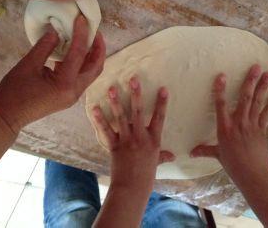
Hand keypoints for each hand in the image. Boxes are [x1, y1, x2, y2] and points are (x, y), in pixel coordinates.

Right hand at [0, 16, 105, 132]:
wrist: (7, 117)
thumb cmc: (14, 92)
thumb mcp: (28, 65)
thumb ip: (45, 47)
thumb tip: (57, 32)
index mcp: (65, 84)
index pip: (79, 54)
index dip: (82, 34)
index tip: (82, 19)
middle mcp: (74, 91)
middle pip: (96, 67)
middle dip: (99, 48)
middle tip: (95, 30)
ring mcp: (72, 96)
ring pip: (90, 73)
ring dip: (92, 56)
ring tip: (88, 38)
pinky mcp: (67, 96)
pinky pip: (81, 78)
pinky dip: (82, 64)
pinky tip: (74, 51)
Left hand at [92, 76, 173, 192]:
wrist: (132, 188)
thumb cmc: (146, 177)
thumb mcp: (156, 164)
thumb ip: (163, 156)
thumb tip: (173, 155)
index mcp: (153, 140)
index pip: (159, 118)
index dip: (161, 103)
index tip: (163, 89)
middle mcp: (140, 137)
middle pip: (138, 112)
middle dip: (136, 95)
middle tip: (133, 79)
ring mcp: (127, 140)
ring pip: (121, 118)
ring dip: (116, 102)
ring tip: (111, 88)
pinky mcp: (114, 146)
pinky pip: (106, 130)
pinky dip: (100, 119)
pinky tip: (95, 108)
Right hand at [191, 65, 267, 181]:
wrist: (253, 174)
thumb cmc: (233, 165)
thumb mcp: (217, 156)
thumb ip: (205, 150)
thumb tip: (191, 153)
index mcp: (225, 128)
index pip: (220, 106)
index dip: (220, 90)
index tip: (221, 76)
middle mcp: (239, 123)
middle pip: (244, 98)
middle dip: (250, 81)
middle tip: (256, 67)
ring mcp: (252, 125)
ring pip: (257, 102)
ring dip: (263, 87)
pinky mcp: (262, 129)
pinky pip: (267, 112)